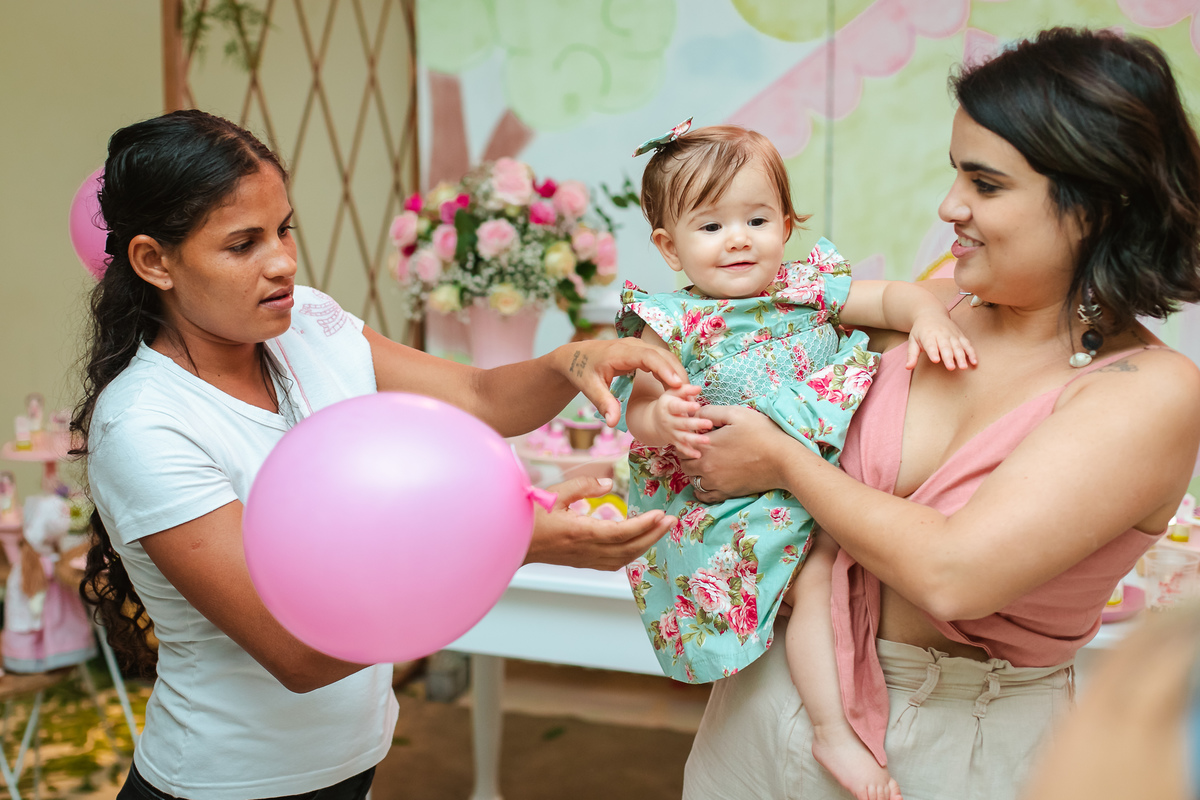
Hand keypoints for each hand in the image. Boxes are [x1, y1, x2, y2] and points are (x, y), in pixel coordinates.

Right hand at [525, 476, 675, 570]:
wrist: (508, 543)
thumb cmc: (526, 516)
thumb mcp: (553, 494)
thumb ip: (582, 487)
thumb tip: (608, 484)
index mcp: (580, 532)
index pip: (621, 532)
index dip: (644, 525)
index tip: (660, 515)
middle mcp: (585, 550)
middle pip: (628, 548)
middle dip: (653, 535)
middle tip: (671, 521)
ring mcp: (583, 559)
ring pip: (623, 558)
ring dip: (644, 544)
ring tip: (660, 530)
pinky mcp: (581, 561)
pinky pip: (612, 562)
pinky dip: (629, 553)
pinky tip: (636, 543)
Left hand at [554, 339, 686, 426]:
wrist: (575, 357)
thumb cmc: (582, 371)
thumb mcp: (590, 387)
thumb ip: (603, 403)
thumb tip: (612, 423)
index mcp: (620, 352)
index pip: (649, 357)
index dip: (665, 370)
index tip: (677, 385)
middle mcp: (633, 346)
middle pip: (663, 356)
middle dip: (678, 374)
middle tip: (690, 396)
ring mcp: (639, 348)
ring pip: (665, 357)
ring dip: (677, 374)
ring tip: (688, 396)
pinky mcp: (641, 353)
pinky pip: (661, 361)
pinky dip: (670, 374)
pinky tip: (676, 391)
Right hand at [649, 385, 711, 457]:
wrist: (655, 420)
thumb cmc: (670, 402)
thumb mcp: (674, 392)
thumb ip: (686, 390)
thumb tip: (699, 388)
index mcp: (667, 406)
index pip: (676, 407)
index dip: (686, 406)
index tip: (697, 405)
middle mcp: (668, 421)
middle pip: (682, 423)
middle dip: (695, 424)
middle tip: (709, 424)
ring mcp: (671, 432)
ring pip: (682, 437)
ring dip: (695, 440)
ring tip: (707, 441)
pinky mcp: (674, 441)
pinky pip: (681, 448)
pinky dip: (689, 452)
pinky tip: (698, 455)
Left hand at [681, 405, 801, 501]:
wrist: (783, 460)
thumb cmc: (761, 433)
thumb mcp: (736, 413)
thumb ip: (711, 412)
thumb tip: (695, 414)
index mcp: (705, 446)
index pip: (682, 444)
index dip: (687, 438)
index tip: (697, 435)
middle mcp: (706, 467)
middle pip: (684, 463)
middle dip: (688, 455)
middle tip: (701, 449)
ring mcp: (715, 482)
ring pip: (692, 479)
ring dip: (695, 472)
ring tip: (707, 463)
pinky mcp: (726, 493)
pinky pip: (704, 496)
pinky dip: (701, 489)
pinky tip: (708, 480)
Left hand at [906, 310, 976, 369]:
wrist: (931, 313)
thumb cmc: (921, 330)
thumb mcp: (913, 340)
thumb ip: (911, 355)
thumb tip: (908, 367)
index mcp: (928, 335)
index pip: (930, 345)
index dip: (933, 352)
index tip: (935, 360)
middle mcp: (941, 334)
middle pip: (946, 347)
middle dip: (949, 357)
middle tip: (951, 367)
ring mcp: (952, 335)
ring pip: (958, 346)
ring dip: (962, 357)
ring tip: (963, 367)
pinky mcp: (960, 336)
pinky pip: (967, 344)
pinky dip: (971, 353)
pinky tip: (974, 362)